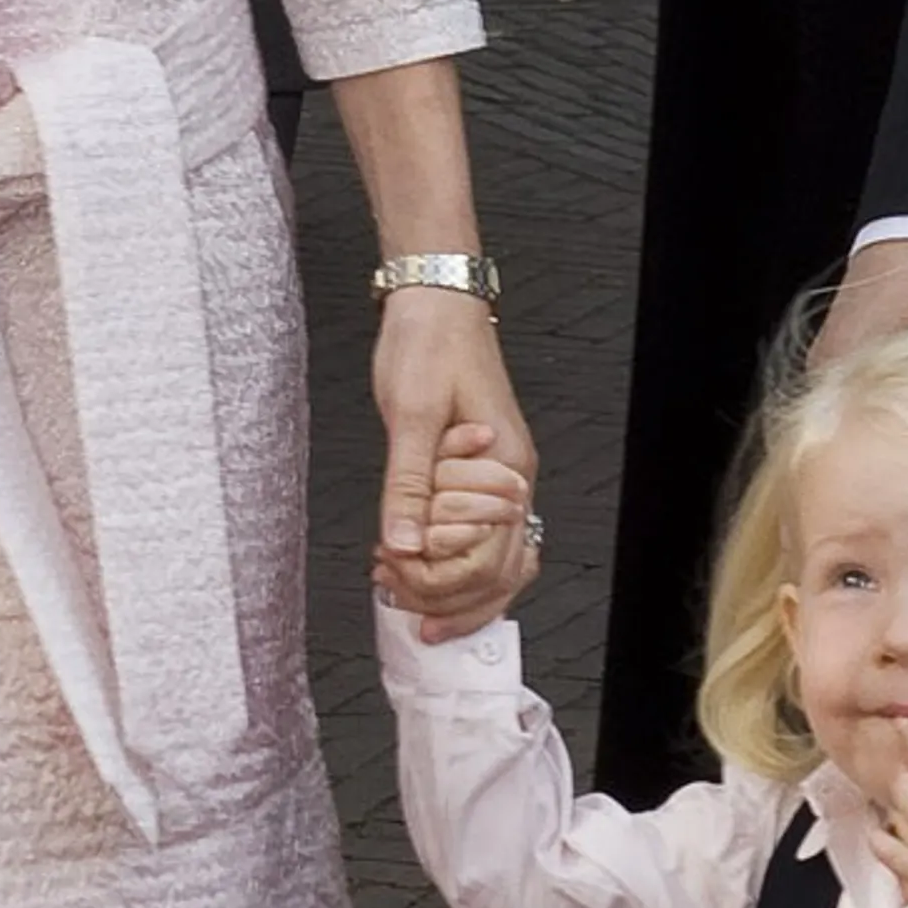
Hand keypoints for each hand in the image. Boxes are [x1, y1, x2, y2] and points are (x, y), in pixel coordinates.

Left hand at [372, 289, 532, 631]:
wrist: (436, 305)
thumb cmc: (430, 346)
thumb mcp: (410, 415)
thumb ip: (409, 485)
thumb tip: (404, 545)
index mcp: (506, 468)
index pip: (485, 558)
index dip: (437, 579)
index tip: (393, 575)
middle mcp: (513, 481)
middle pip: (497, 573)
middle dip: (445, 597)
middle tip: (395, 597)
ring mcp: (502, 482)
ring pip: (497, 565)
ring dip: (455, 593)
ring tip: (408, 602)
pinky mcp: (483, 476)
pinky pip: (486, 542)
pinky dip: (460, 569)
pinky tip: (427, 576)